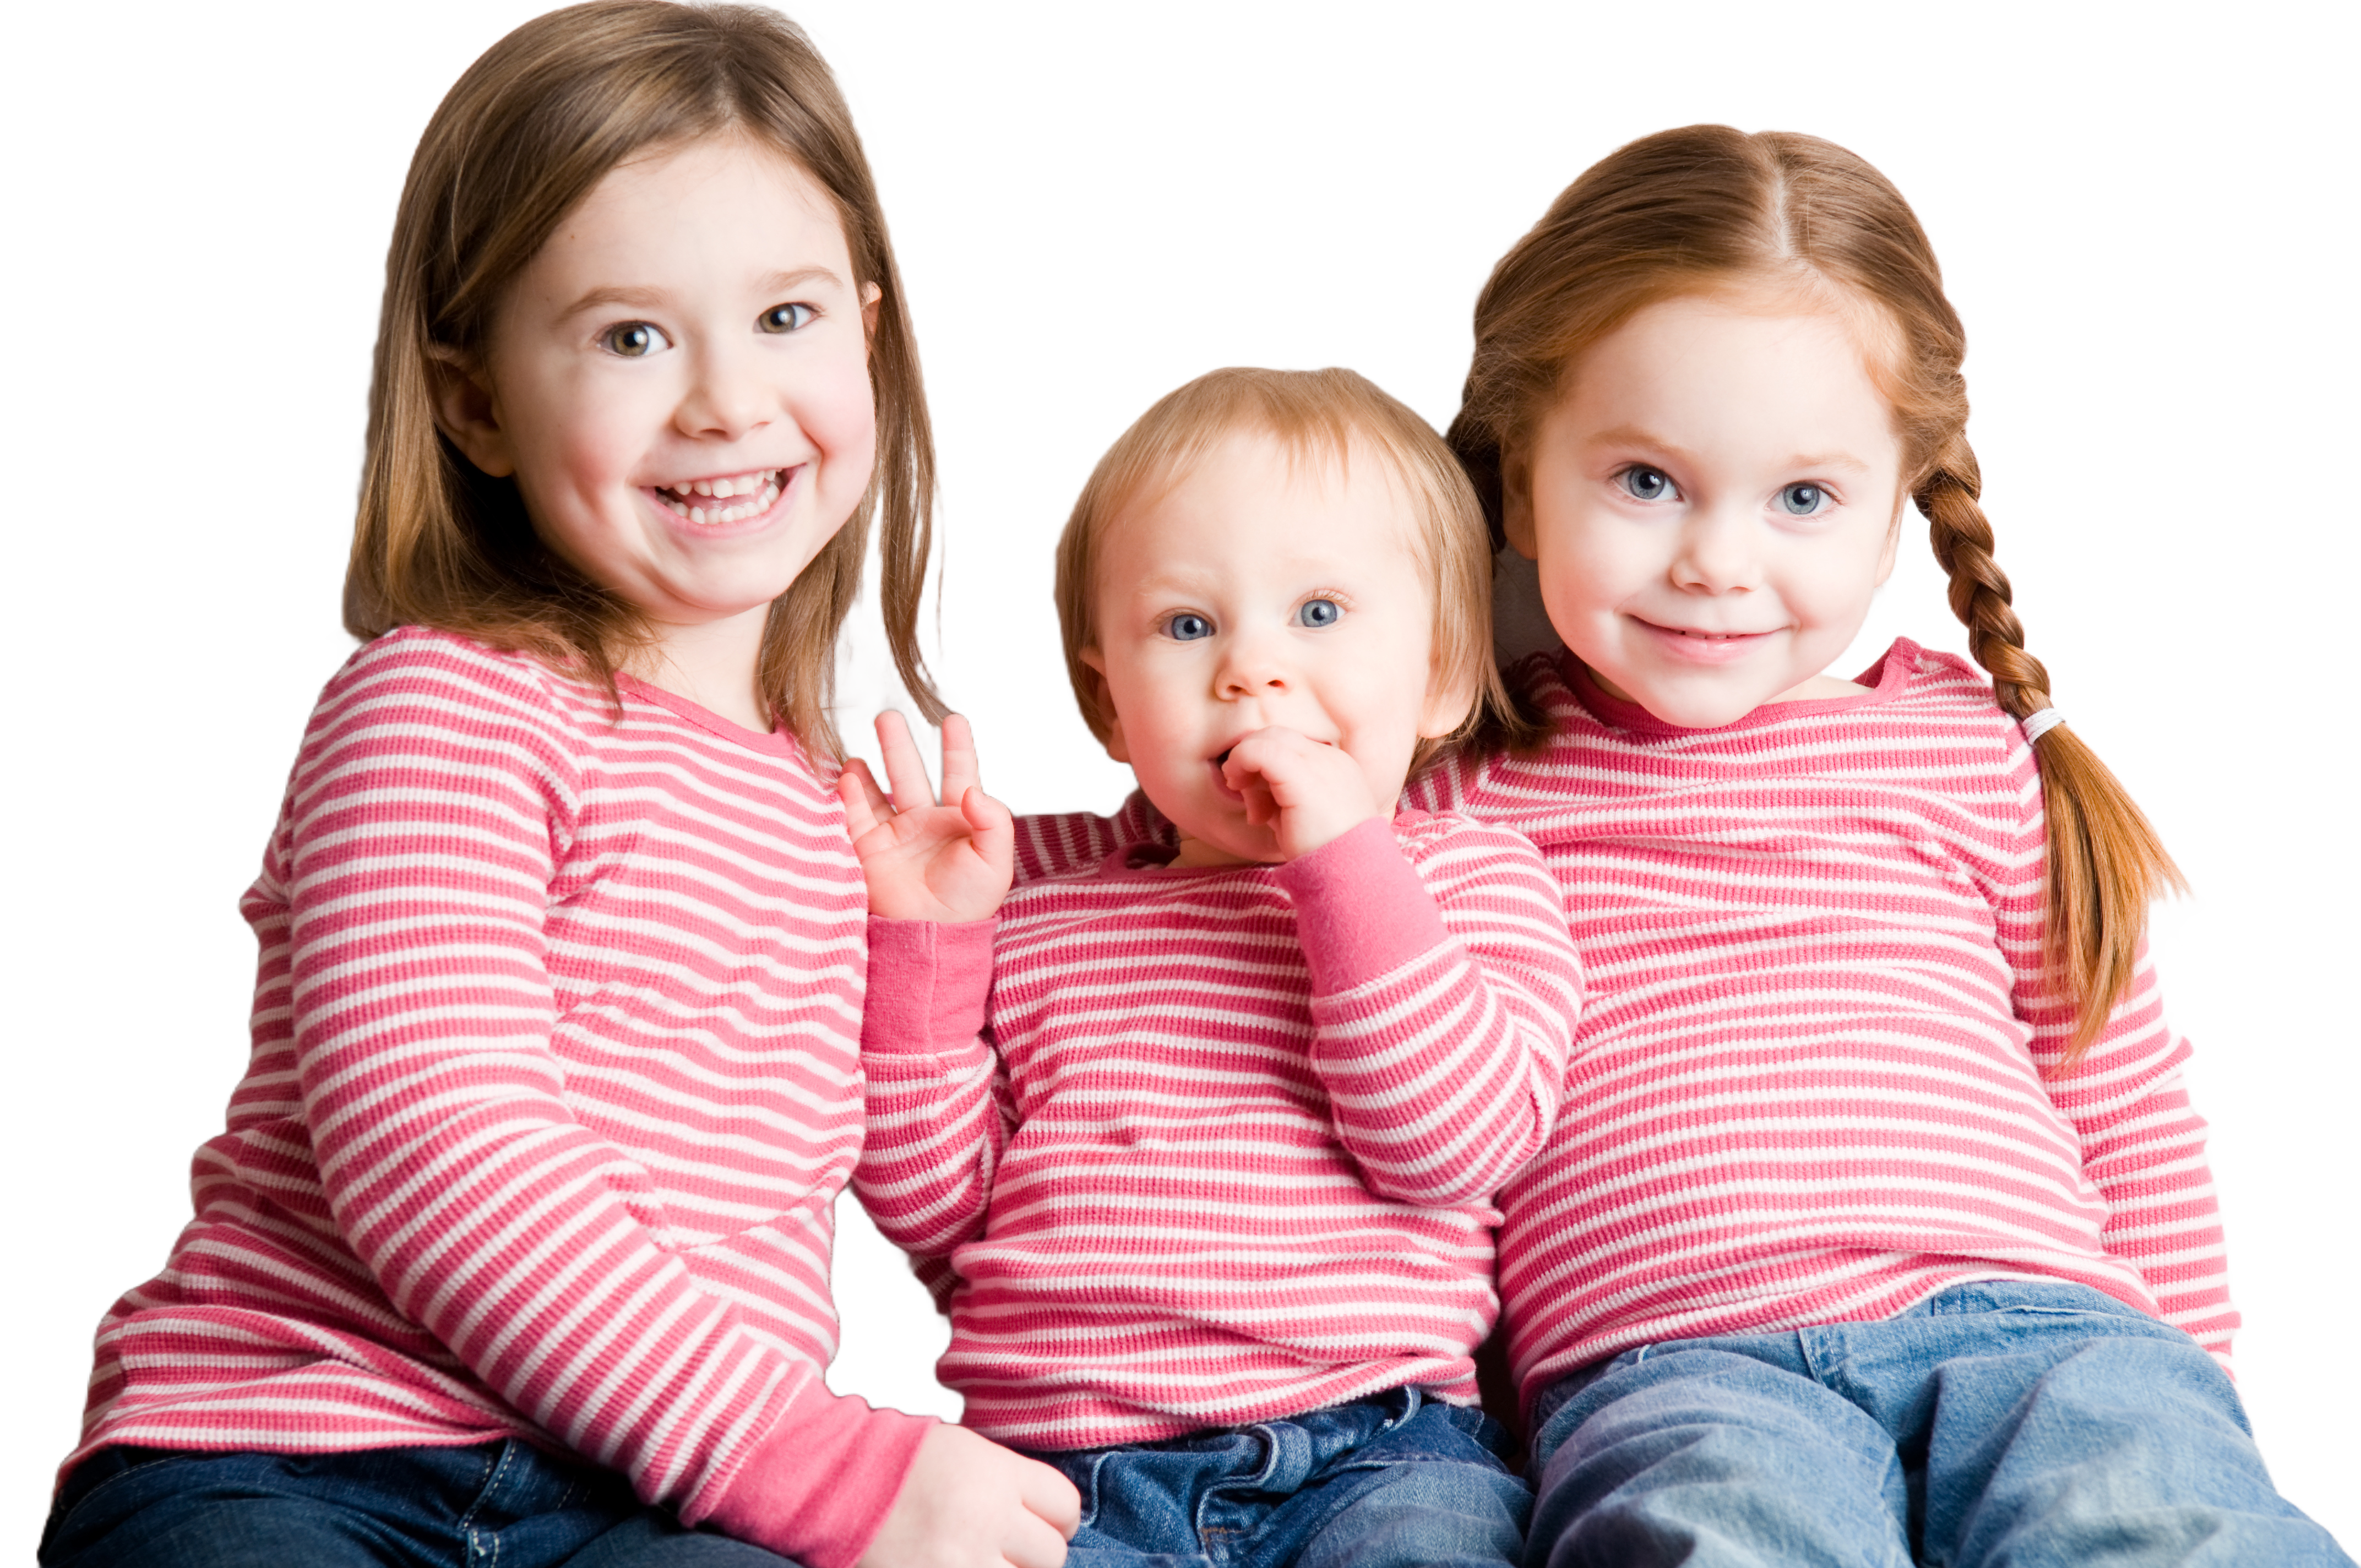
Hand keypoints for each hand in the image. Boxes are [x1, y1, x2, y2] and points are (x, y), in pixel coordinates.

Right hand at [839, 713, 1013, 922]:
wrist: (933, 932)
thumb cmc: (970, 902)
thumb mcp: (995, 859)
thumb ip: (993, 820)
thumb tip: (973, 790)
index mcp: (957, 822)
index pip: (959, 776)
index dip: (957, 749)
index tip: (954, 720)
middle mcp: (923, 824)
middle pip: (908, 774)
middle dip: (897, 745)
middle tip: (886, 717)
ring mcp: (894, 836)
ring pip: (875, 793)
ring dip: (863, 773)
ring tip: (854, 757)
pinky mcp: (869, 851)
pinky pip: (854, 817)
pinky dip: (848, 796)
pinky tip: (846, 777)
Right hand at [857, 1423, 1079, 1567]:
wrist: (834, 1484)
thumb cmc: (903, 1465)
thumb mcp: (966, 1453)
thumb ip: (1010, 1484)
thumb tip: (1050, 1521)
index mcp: (996, 1475)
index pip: (1066, 1506)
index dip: (1059, 1518)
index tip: (1045, 1523)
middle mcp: (986, 1520)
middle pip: (1052, 1555)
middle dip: (1035, 1555)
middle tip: (1010, 1550)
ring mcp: (961, 1564)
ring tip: (983, 1560)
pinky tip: (966, 1567)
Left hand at [1219, 726, 1384, 860]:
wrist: (1351, 876)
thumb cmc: (1324, 856)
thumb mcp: (1299, 820)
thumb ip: (1278, 797)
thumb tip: (1249, 784)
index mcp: (1336, 768)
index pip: (1291, 747)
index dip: (1264, 767)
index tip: (1258, 806)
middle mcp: (1331, 759)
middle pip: (1278, 736)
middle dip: (1252, 760)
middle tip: (1244, 796)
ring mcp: (1320, 764)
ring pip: (1269, 738)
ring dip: (1245, 764)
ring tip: (1252, 808)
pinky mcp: (1303, 776)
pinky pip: (1262, 751)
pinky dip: (1242, 762)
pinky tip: (1238, 787)